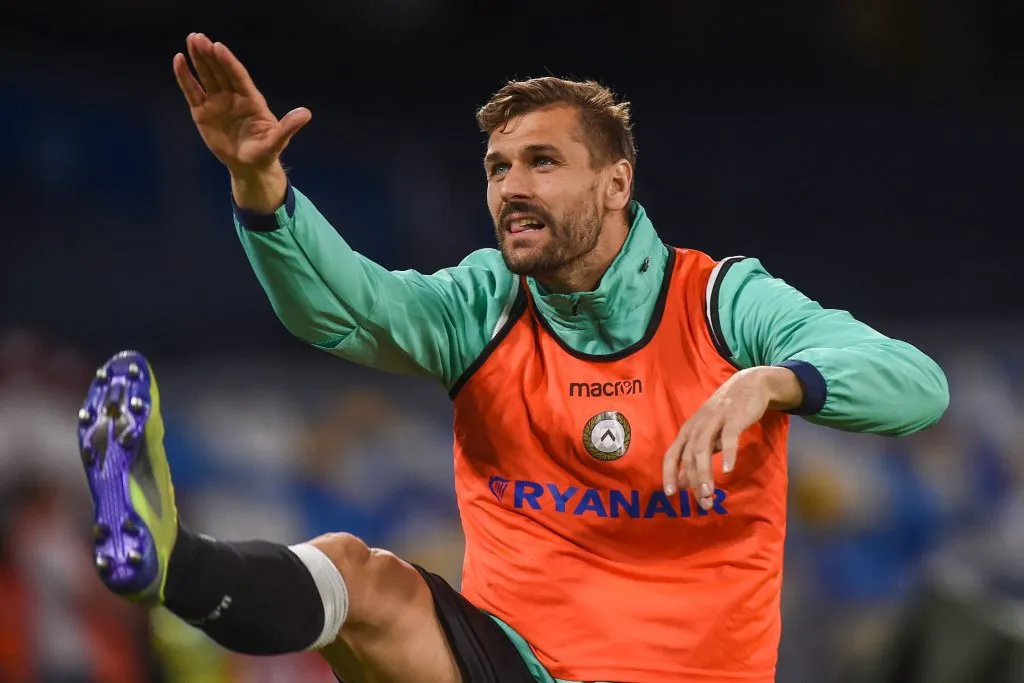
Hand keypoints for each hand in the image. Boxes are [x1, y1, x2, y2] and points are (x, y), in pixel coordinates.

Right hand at [172, 33, 310, 184]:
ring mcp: (217, 102)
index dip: (228, 62)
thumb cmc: (265, 152)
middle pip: (220, 71)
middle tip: (198, 37)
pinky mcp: (203, 111)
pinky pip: (192, 91)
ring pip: (206, 77)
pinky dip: (185, 77)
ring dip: (198, 59)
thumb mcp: (278, 141)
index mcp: (251, 99)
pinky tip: (178, 61)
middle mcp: (233, 96)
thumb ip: (288, 127)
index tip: (218, 47)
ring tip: (191, 40)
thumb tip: (306, 114)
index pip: (238, 76)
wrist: (249, 166)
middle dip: (210, 55)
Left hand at [661, 367, 802, 510]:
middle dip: (694, 481)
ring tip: (709, 491)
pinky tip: (728, 469)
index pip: (671, 455)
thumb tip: (685, 482)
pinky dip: (727, 454)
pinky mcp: (733, 418)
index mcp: (688, 431)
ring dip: (705, 472)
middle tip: (703, 502)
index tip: (671, 493)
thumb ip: (698, 456)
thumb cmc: (725, 414)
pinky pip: (728, 438)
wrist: (748, 384)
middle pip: (689, 456)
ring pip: (703, 448)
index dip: (669, 473)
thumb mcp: (708, 434)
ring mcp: (714, 420)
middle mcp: (697, 426)